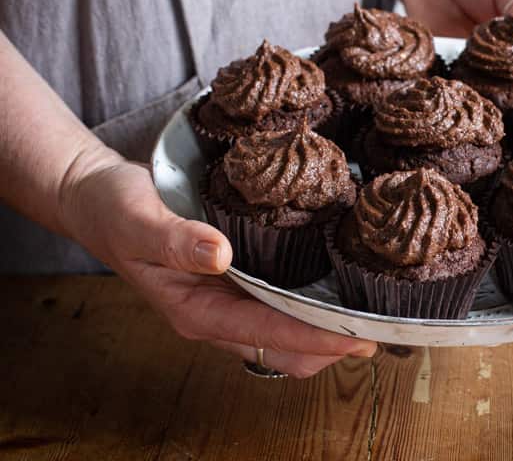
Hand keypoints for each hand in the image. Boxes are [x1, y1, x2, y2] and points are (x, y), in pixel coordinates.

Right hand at [58, 151, 376, 377]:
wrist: (99, 199)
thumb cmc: (114, 209)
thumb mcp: (139, 220)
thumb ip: (176, 240)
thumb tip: (221, 254)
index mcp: (194, 309)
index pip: (264, 335)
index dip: (313, 339)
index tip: (357, 337)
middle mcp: (214, 312)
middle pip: (282, 348)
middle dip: (330, 345)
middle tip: (379, 328)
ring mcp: (224, 298)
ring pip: (283, 332)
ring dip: (323, 329)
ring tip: (367, 311)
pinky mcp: (231, 278)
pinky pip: (275, 302)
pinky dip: (306, 302)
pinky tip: (332, 281)